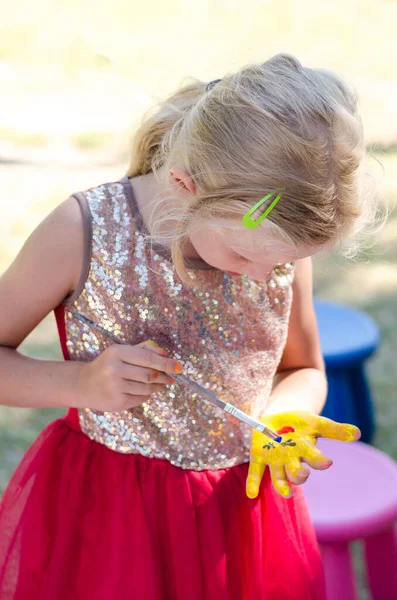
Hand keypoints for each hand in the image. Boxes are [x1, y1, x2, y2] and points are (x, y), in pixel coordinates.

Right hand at [77, 340, 181, 411]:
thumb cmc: (107, 365)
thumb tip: (164, 354)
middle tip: (172, 377)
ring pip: (147, 388)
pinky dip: (147, 394)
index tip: (179, 367)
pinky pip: (141, 398)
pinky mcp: (117, 403)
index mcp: (117, 352)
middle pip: (150, 375)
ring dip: (158, 387)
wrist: (83, 385)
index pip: (147, 358)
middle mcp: (114, 369)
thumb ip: (143, 349)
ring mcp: (115, 388)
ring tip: (159, 384)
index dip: (166, 363)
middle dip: (165, 376)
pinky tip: (143, 390)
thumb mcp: (121, 351)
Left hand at [246, 411, 360, 498]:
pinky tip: (251, 494)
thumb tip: (357, 433)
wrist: (279, 417)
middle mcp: (291, 461)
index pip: (315, 460)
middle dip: (299, 475)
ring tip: (285, 492)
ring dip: (281, 485)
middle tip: (302, 473)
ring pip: (278, 478)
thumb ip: (334, 429)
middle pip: (296, 474)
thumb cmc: (299, 423)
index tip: (327, 462)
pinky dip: (253, 483)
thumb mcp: (315, 422)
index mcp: (306, 452)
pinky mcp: (258, 457)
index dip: (320, 461)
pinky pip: (255, 473)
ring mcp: (275, 461)